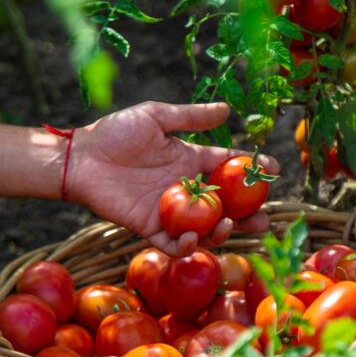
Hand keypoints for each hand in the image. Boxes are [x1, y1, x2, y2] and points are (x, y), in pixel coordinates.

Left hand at [67, 102, 279, 255]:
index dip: (251, 169)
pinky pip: (173, 244)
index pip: (227, 167)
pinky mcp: (150, 228)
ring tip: (230, 225)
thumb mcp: (155, 117)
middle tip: (264, 217)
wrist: (82, 159)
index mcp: (189, 161)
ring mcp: (169, 211)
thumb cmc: (115, 133)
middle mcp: (185, 189)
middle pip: (224, 205)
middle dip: (247, 213)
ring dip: (222, 231)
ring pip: (204, 228)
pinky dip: (187, 246)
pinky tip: (195, 238)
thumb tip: (227, 110)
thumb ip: (191, 118)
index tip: (273, 169)